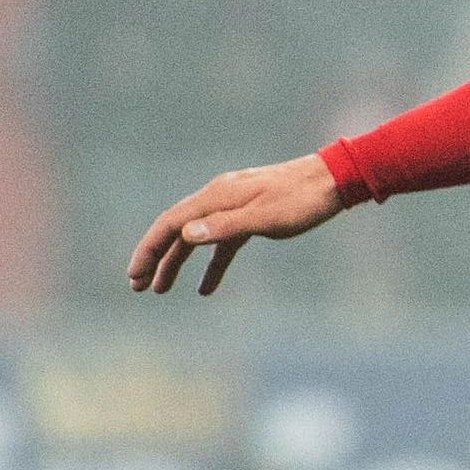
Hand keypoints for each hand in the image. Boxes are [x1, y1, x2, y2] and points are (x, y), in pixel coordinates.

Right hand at [127, 153, 343, 295]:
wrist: (335, 179)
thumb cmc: (303, 199)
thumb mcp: (265, 217)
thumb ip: (226, 226)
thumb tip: (185, 234)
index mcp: (216, 197)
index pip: (170, 224)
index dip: (149, 250)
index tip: (134, 276)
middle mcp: (218, 198)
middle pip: (176, 230)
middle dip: (154, 258)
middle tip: (137, 286)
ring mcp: (233, 206)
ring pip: (196, 238)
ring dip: (176, 263)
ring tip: (160, 289)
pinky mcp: (250, 216)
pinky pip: (222, 243)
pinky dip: (211, 264)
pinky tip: (206, 288)